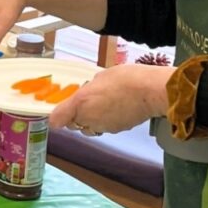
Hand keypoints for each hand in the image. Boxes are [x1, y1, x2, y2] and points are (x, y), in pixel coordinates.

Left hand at [48, 64, 172, 134]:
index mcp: (80, 102)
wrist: (150, 91)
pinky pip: (105, 128)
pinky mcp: (116, 130)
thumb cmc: (126, 78)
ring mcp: (102, 126)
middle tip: (85, 103)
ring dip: (91, 121)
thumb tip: (88, 91)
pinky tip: (116, 110)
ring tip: (102, 106)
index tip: (57, 113)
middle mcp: (88, 118)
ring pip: (89, 128)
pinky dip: (107, 122)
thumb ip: (89, 88)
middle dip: (76, 116)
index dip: (56, 117)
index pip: (57, 120)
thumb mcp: (101, 77)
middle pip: (74, 124)